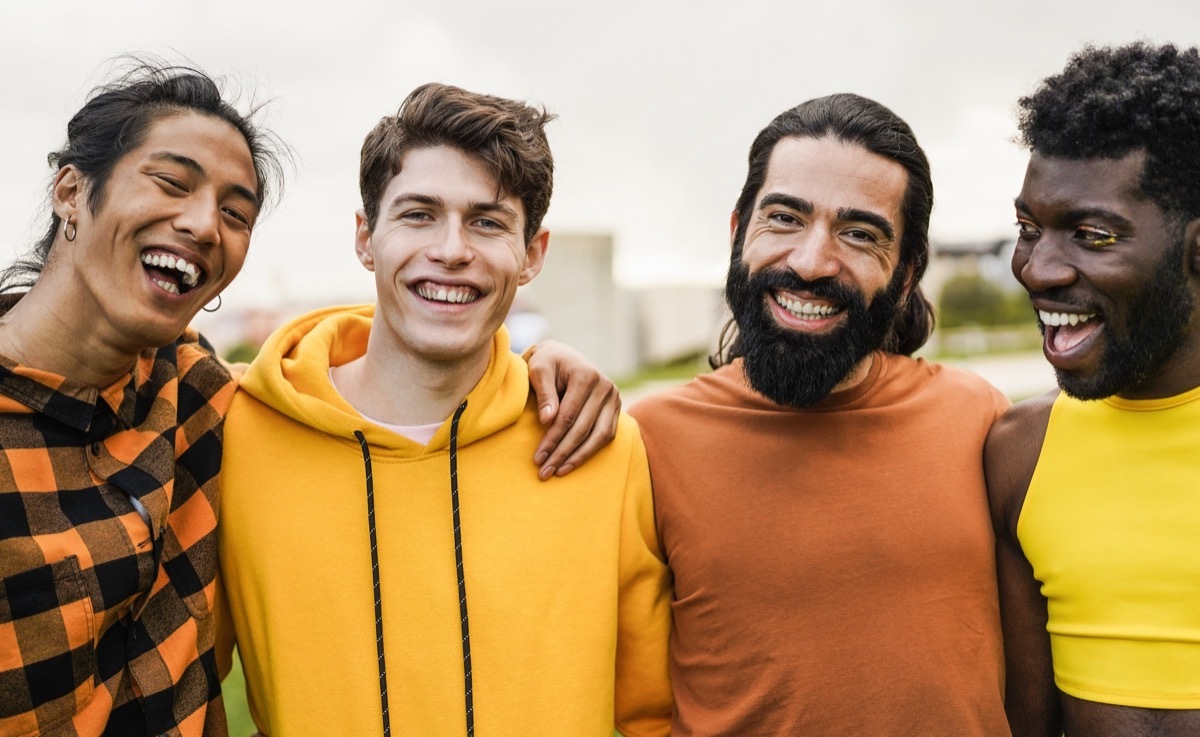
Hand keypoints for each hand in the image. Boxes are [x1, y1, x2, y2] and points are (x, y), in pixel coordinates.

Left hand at [525, 340, 620, 479]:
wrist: (563, 356)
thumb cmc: (547, 363)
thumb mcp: (539, 371)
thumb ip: (544, 394)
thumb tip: (547, 420)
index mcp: (586, 375)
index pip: (568, 415)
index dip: (552, 439)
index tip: (538, 458)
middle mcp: (605, 387)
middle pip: (583, 428)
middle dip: (562, 453)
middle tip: (544, 472)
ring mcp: (614, 398)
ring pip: (599, 436)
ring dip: (578, 457)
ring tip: (558, 471)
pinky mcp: (615, 408)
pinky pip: (606, 435)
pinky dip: (590, 451)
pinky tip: (572, 462)